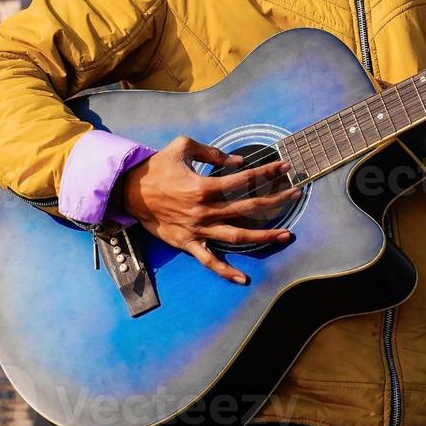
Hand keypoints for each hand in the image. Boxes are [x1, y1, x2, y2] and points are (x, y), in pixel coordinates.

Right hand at [114, 135, 299, 284]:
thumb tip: (238, 162)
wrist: (128, 191)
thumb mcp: (182, 147)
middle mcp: (204, 211)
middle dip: (275, 201)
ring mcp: (197, 230)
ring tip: (286, 235)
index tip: (285, 167)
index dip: (267, 173)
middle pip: (248, 208)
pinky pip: (209, 261)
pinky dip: (226, 271)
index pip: (244, 180)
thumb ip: (212, 153)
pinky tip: (243, 278)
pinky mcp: (188, 243)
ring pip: (236, 237)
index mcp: (204, 187)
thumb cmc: (157, 166)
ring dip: (263, 236)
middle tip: (296, 194)